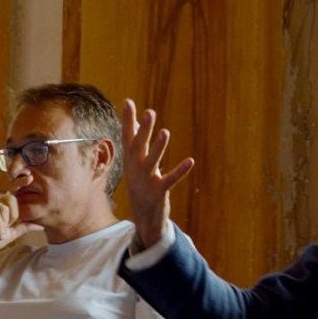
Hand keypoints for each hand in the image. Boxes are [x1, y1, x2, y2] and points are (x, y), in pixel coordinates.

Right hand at [0, 175, 43, 253]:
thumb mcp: (10, 233)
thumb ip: (24, 227)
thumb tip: (41, 225)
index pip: (10, 189)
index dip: (19, 182)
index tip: (30, 177)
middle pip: (11, 198)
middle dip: (13, 216)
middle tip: (6, 228)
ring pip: (4, 208)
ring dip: (4, 225)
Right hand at [121, 99, 193, 248]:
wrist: (142, 216)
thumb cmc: (139, 182)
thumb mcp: (134, 162)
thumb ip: (135, 141)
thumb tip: (132, 120)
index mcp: (130, 160)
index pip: (127, 136)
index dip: (127, 120)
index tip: (128, 101)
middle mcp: (135, 168)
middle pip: (139, 146)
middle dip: (143, 130)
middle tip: (149, 112)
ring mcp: (146, 181)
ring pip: (152, 162)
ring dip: (159, 147)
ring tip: (166, 132)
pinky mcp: (158, 192)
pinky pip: (170, 180)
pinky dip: (179, 171)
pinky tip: (190, 161)